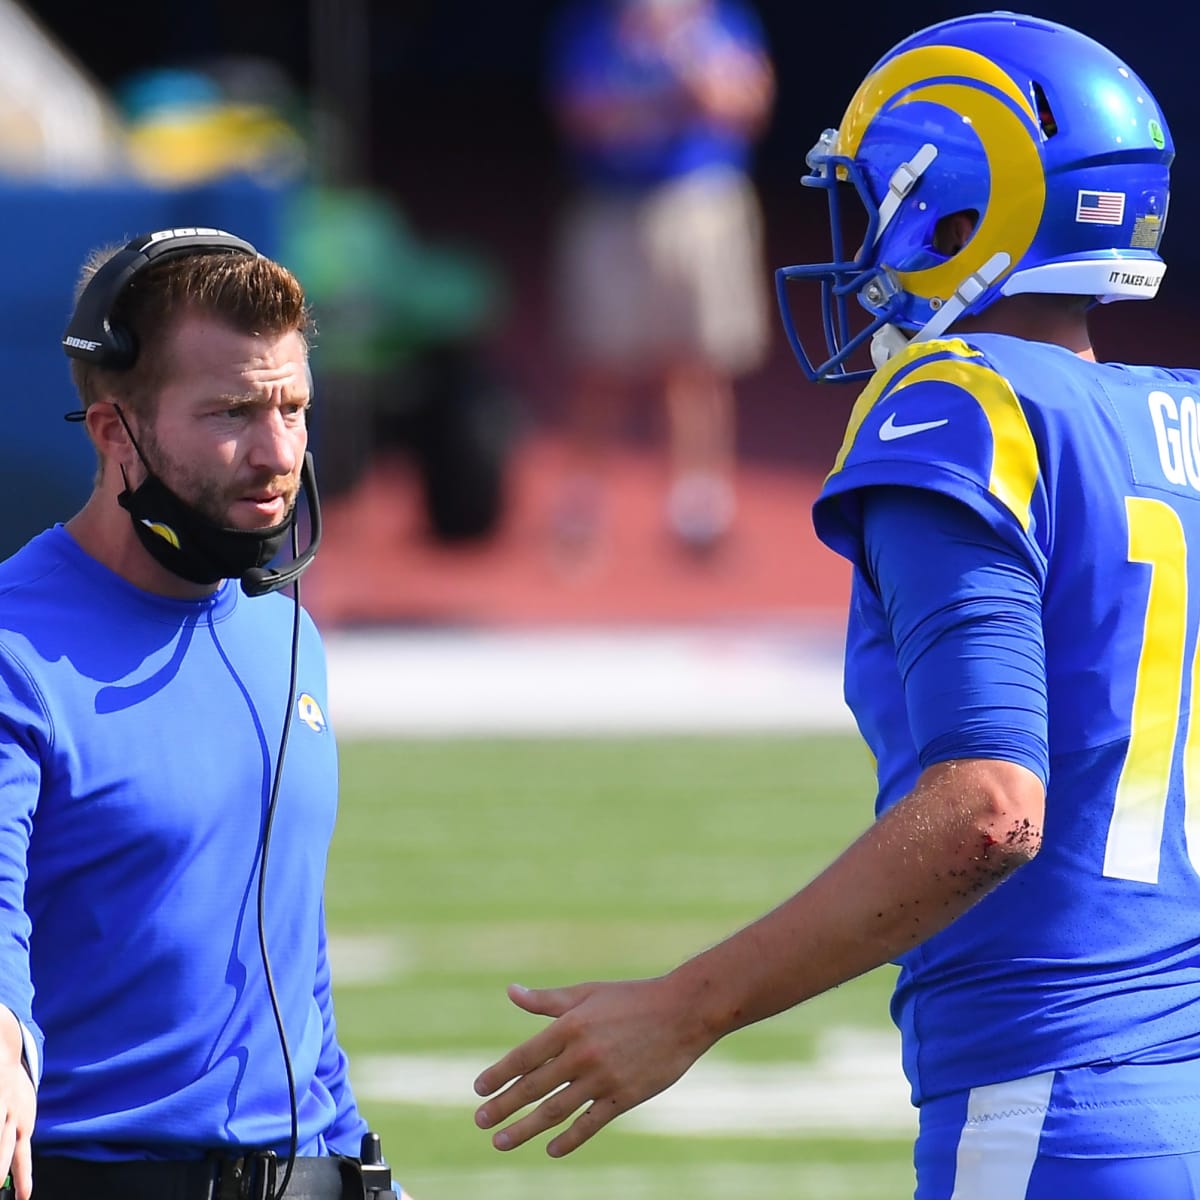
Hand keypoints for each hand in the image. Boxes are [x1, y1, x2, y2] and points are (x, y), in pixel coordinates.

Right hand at [0, 1058, 33, 1199]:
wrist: (7, 1054)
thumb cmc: (13, 1094)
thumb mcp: (20, 1113)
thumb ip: (16, 1139)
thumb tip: (9, 1173)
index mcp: (22, 1125)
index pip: (22, 1157)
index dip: (23, 1178)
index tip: (24, 1198)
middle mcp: (12, 1118)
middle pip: (5, 1148)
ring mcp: (0, 1107)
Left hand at [473, 976, 715, 1157]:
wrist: (683, 1011)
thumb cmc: (632, 998)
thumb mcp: (587, 993)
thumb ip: (547, 1001)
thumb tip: (511, 991)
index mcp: (569, 1026)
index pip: (524, 1056)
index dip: (499, 1075)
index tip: (478, 1089)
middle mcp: (581, 1054)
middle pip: (533, 1087)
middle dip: (503, 1107)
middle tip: (481, 1121)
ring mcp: (603, 1079)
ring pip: (555, 1110)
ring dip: (525, 1129)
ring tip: (501, 1141)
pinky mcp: (624, 1097)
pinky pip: (590, 1124)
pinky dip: (569, 1139)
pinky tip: (551, 1149)